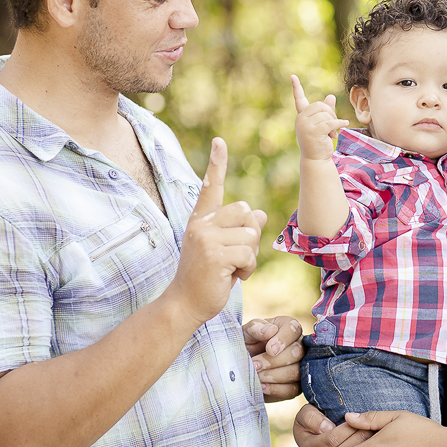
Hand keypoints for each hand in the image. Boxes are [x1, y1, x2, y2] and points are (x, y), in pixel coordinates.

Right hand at [172, 138, 267, 327]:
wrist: (186, 304)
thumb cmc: (208, 277)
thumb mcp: (226, 250)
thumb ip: (239, 231)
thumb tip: (260, 213)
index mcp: (201, 220)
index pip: (211, 187)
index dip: (217, 164)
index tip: (220, 141)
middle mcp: (201, 224)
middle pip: (246, 212)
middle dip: (250, 235)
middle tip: (236, 256)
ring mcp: (206, 238)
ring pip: (251, 234)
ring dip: (250, 256)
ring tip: (232, 269)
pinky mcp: (215, 254)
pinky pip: (249, 253)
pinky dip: (247, 268)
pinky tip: (232, 277)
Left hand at [243, 316, 302, 401]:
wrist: (239, 368)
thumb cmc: (245, 345)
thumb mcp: (246, 333)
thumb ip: (256, 328)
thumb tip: (270, 330)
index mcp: (287, 328)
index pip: (294, 329)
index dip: (283, 340)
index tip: (268, 349)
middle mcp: (298, 345)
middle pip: (297, 353)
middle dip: (274, 361)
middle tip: (255, 365)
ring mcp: (299, 366)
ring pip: (296, 372)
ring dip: (273, 376)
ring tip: (257, 376)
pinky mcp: (295, 386)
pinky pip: (292, 389)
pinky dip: (275, 389)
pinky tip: (262, 386)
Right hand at [292, 75, 348, 160]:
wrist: (316, 160)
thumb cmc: (319, 142)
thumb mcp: (324, 124)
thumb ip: (326, 111)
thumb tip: (331, 96)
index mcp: (302, 116)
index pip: (299, 99)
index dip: (296, 87)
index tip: (292, 76)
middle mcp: (301, 119)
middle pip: (320, 105)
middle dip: (330, 113)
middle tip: (333, 125)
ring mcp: (305, 126)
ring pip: (325, 114)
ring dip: (334, 122)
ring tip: (333, 134)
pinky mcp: (313, 132)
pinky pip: (330, 122)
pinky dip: (339, 123)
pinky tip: (344, 125)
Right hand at [292, 403, 371, 446]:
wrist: (319, 434)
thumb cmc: (315, 420)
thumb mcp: (307, 414)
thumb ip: (311, 418)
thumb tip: (326, 428)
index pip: (332, 439)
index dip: (347, 428)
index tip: (358, 419)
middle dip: (359, 437)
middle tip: (373, 426)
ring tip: (375, 434)